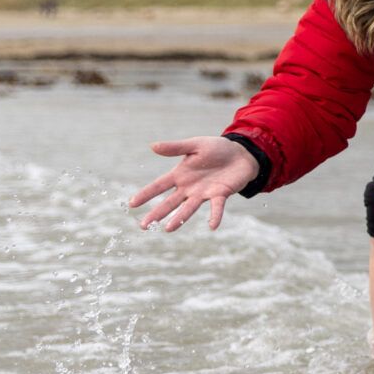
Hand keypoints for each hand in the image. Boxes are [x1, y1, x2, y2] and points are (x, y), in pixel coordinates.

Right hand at [128, 136, 258, 230]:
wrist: (241, 153)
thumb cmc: (216, 149)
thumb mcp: (195, 145)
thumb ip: (175, 147)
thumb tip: (152, 146)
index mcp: (180, 175)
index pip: (159, 186)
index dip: (146, 194)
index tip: (132, 204)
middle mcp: (189, 187)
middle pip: (170, 202)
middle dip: (157, 213)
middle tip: (143, 226)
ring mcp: (204, 193)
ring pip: (188, 208)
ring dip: (179, 218)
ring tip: (168, 229)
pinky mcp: (220, 194)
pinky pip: (217, 207)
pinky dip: (215, 216)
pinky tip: (212, 226)